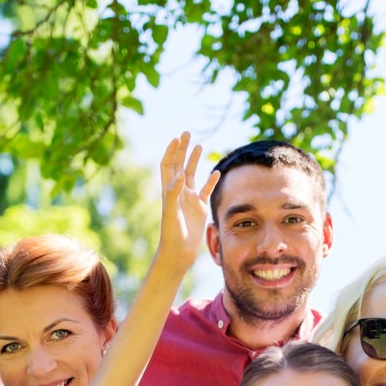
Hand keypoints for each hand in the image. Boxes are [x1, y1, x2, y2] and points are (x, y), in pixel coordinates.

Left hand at [157, 133, 219, 273]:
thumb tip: (180, 174)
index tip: (177, 139)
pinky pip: (206, 191)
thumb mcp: (171, 213)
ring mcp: (189, 200)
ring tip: (199, 146)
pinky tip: (216, 172)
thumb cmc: (172, 234)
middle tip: (187, 133)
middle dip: (182, 149)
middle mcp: (178, 192)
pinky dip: (211, 181)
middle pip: (179, 165)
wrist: (179, 252)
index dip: (171, 151)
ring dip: (195, 161)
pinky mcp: (200, 209)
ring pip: (192, 175)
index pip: (168, 165)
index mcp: (169, 191)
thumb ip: (174, 193)